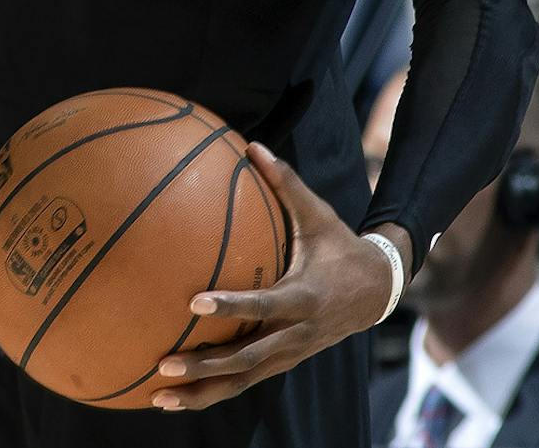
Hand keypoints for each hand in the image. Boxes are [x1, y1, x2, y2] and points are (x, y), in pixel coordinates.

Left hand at [151, 143, 397, 410]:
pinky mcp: (284, 361)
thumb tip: (250, 143)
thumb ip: (284, 182)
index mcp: (306, 297)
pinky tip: (173, 395)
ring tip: (159, 395)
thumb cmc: (339, 245)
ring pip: (245, 381)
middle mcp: (298, 333)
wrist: (378, 290)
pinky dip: (213, 391)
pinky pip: (246, 381)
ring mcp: (291, 354)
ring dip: (203, 391)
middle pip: (250, 359)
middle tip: (164, 364)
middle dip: (207, 365)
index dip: (232, 306)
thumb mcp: (319, 214)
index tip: (194, 303)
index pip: (265, 306)